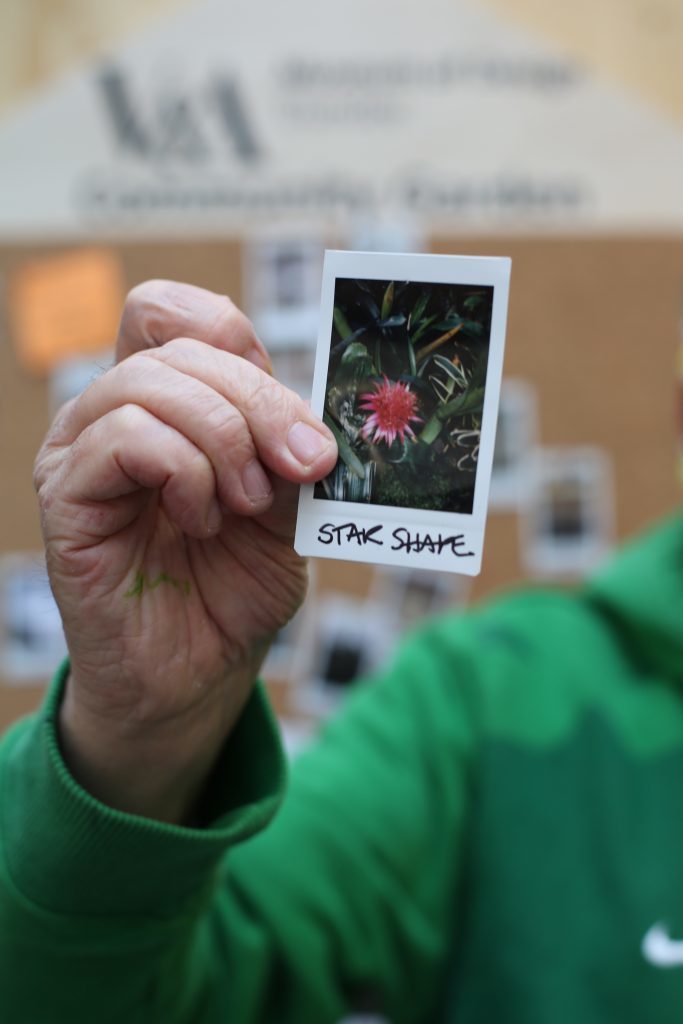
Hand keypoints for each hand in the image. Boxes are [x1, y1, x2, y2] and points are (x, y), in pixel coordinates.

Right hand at [33, 281, 336, 822]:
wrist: (200, 672)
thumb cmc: (236, 586)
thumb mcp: (285, 504)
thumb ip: (285, 446)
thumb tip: (306, 418)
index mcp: (166, 402)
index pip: (171, 312)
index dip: (228, 332)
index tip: (288, 407)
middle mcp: (115, 413)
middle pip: (180, 346)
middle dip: (259, 402)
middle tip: (299, 466)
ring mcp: (83, 451)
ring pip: (150, 383)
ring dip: (223, 441)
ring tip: (245, 504)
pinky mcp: (65, 496)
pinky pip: (125, 437)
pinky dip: (184, 472)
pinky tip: (201, 520)